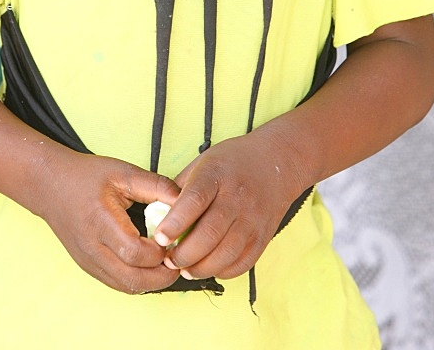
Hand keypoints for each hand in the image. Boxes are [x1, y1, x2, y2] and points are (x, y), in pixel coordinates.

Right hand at [37, 148, 180, 293]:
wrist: (50, 185)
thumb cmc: (86, 176)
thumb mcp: (123, 172)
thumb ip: (155, 185)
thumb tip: (184, 200)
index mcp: (100, 221)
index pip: (136, 252)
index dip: (161, 251)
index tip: (175, 238)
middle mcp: (92, 248)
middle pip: (132, 279)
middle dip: (162, 276)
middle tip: (179, 260)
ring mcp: (88, 262)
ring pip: (126, 287)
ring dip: (151, 281)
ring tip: (167, 262)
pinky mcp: (88, 267)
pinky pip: (117, 283)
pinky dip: (137, 280)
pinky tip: (148, 264)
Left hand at [153, 133, 300, 281]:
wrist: (277, 162)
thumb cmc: (232, 162)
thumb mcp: (203, 162)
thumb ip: (180, 188)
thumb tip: (156, 216)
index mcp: (217, 174)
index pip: (195, 200)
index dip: (175, 222)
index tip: (159, 238)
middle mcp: (237, 197)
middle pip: (209, 233)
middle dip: (184, 254)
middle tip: (168, 260)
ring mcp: (253, 219)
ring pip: (225, 254)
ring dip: (200, 268)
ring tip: (184, 268)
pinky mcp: (263, 237)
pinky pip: (241, 264)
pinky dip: (221, 271)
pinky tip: (207, 267)